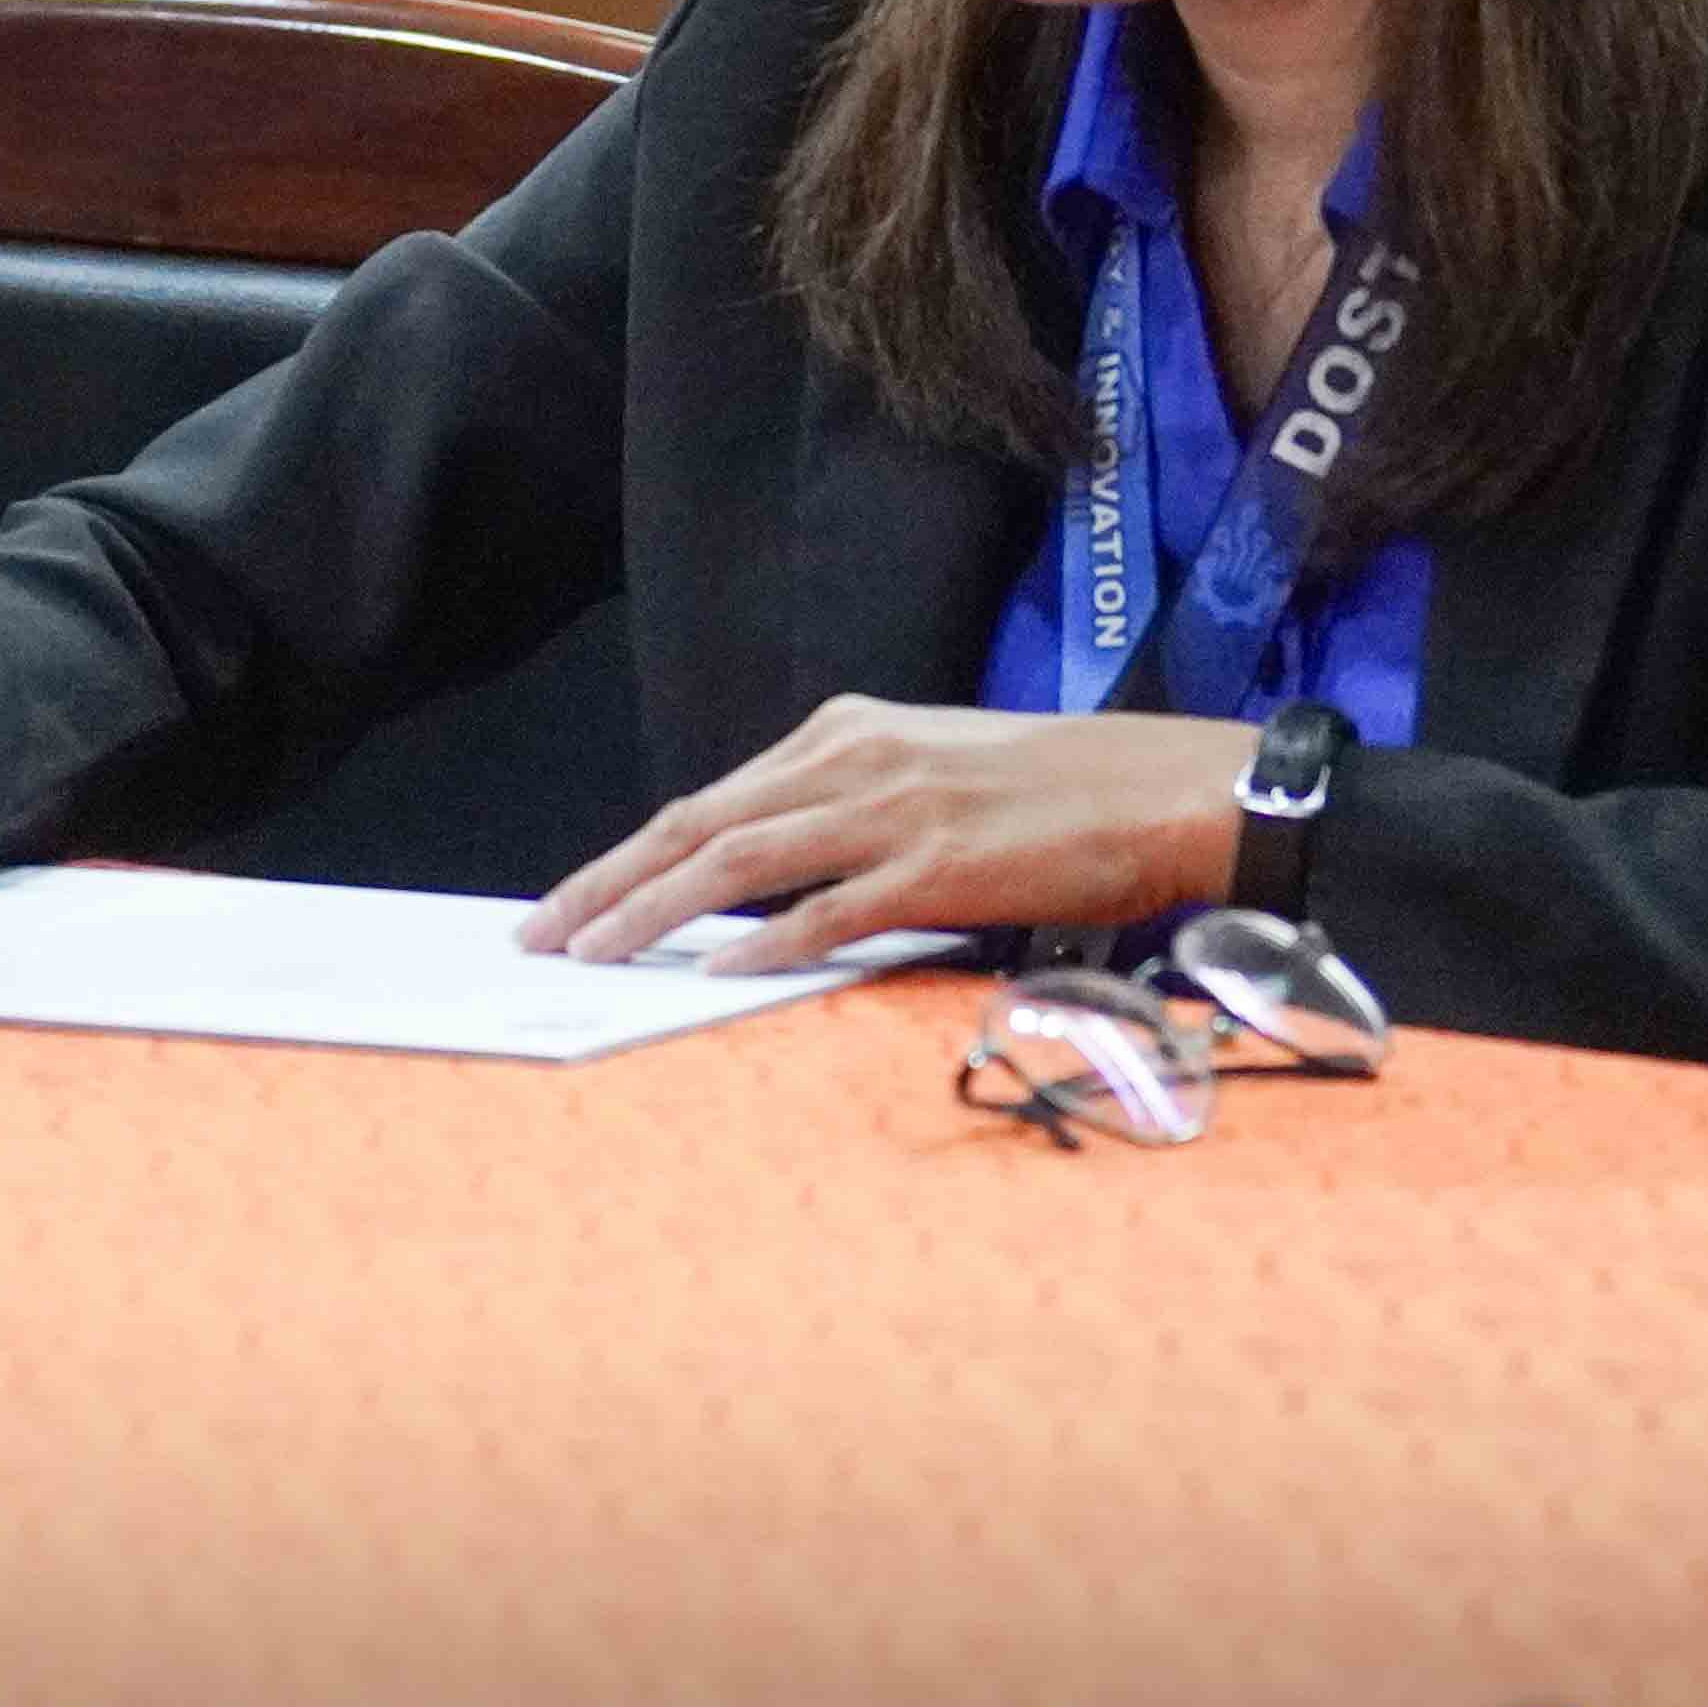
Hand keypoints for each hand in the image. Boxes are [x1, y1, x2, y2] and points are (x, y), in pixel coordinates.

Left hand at [522, 695, 1255, 975]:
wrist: (1163, 789)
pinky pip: (831, 909)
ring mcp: (893, 812)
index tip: (570, 899)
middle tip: (544, 935)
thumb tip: (764, 875)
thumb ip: (844, 808)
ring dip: (655, 912)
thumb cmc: (1052, 791)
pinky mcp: (941, 867)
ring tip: (596, 955)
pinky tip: (716, 972)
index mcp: (843, 734)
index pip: (707, 802)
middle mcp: (853, 761)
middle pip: (697, 826)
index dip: (629, 856)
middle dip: (608, 883)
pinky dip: (765, 941)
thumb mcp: (926, 768)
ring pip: (739, 863)